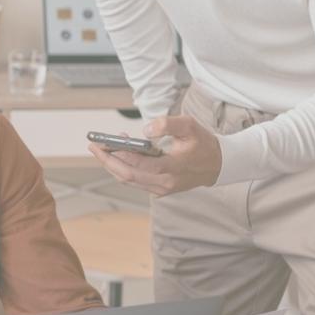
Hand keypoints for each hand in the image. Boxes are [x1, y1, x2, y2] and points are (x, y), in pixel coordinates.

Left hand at [88, 115, 221, 196]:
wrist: (219, 165)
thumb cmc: (204, 143)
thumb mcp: (190, 126)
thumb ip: (168, 124)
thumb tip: (145, 130)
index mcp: (172, 168)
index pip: (137, 165)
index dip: (118, 154)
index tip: (103, 142)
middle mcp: (164, 183)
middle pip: (127, 175)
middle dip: (107, 161)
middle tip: (94, 146)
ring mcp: (161, 189)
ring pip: (129, 180)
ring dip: (113, 165)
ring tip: (104, 147)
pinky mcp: (160, 190)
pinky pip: (136, 181)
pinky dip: (124, 169)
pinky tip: (121, 154)